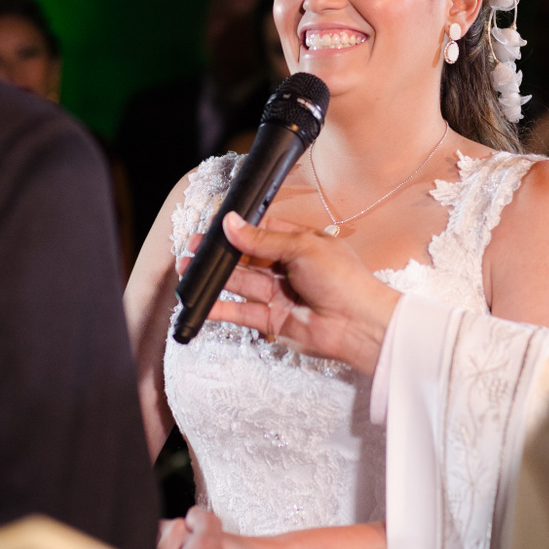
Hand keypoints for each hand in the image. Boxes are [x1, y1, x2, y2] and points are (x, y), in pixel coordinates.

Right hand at [181, 212, 398, 374]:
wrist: (359, 324)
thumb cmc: (343, 280)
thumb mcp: (302, 247)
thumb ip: (263, 238)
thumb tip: (233, 223)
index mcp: (299, 243)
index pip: (262, 231)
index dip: (238, 229)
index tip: (214, 227)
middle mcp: (287, 267)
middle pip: (246, 258)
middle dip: (220, 254)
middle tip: (193, 249)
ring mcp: (279, 294)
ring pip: (240, 283)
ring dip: (215, 278)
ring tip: (189, 270)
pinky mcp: (273, 319)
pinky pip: (242, 311)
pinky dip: (221, 308)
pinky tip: (203, 302)